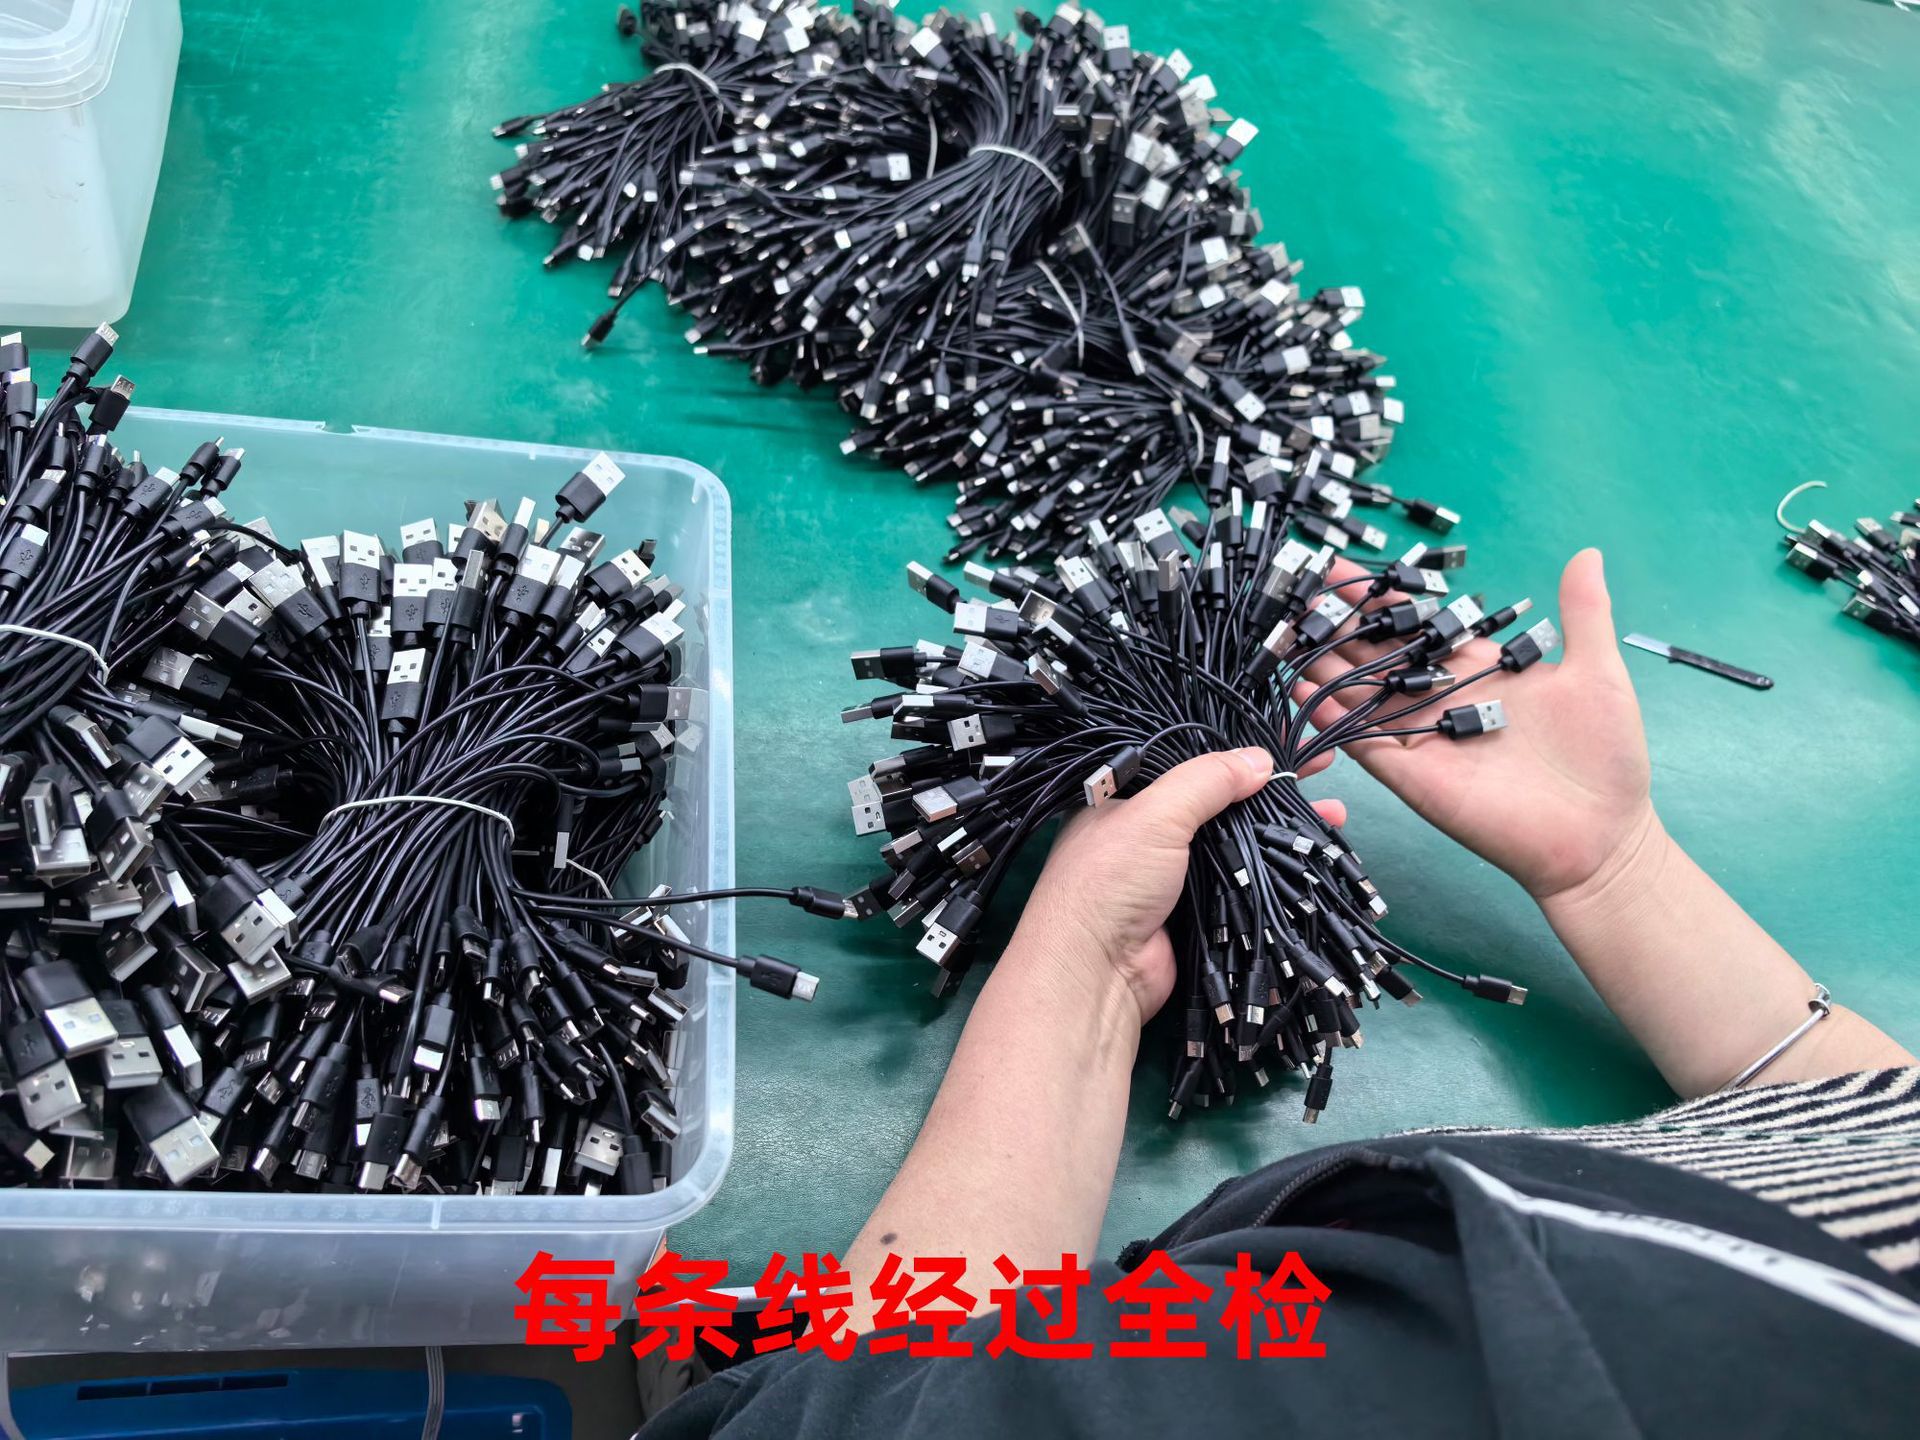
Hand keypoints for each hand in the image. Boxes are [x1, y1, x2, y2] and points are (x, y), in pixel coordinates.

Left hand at [1008, 748, 1347, 1026]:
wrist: (1096, 973)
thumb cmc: (1110, 881)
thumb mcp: (1154, 815)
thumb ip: (1207, 781)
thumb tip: (1260, 759)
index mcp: (1126, 798)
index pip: (1191, 763)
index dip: (1239, 751)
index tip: (1288, 740)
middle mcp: (1148, 832)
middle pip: (1221, 802)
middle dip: (1272, 789)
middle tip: (1323, 771)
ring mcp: (1174, 874)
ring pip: (1238, 842)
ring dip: (1283, 829)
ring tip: (1335, 815)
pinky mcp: (1196, 911)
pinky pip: (1242, 883)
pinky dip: (1276, 871)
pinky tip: (1312, 857)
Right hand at [1297, 548, 1653, 901]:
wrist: (1602, 837)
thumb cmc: (1606, 758)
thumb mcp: (1599, 672)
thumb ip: (1584, 612)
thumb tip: (1587, 552)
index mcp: (1478, 669)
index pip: (1419, 625)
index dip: (1384, 599)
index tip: (1347, 572)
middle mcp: (1442, 699)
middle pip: (1379, 655)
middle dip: (1340, 626)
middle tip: (1300, 595)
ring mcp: (1423, 738)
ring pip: (1360, 695)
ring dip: (1324, 667)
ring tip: (1288, 636)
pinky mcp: (1412, 775)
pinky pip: (1362, 742)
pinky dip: (1330, 719)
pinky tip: (1302, 692)